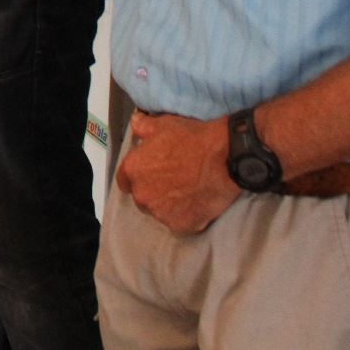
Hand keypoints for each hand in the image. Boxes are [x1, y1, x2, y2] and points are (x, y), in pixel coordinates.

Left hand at [115, 112, 238, 234]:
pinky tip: (197, 203)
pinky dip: (186, 216)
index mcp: (133, 170)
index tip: (149, 174)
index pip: (125, 180)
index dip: (137, 176)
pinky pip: (179, 223)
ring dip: (169, 205)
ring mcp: (161, 213)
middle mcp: (142, 195)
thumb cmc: (192, 139)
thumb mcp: (163, 125)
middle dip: (153, 191)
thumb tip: (135, 124)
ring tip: (187, 192)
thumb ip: (143, 127)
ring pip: (160, 212)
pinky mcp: (181, 225)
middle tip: (173, 182)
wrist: (224, 159)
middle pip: (142, 198)